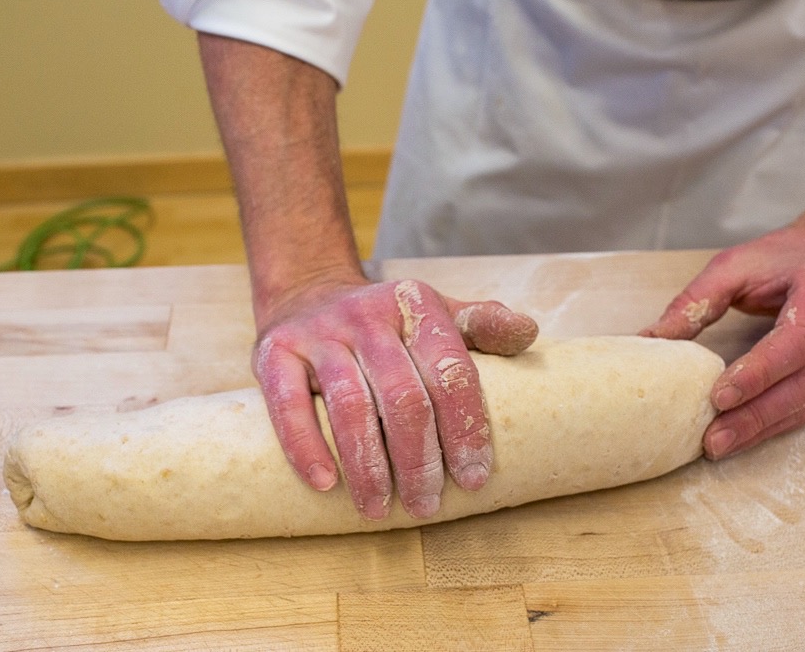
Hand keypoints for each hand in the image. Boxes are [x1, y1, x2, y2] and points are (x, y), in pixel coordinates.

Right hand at [252, 278, 537, 519]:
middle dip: (419, 459)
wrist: (308, 294)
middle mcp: (368, 315)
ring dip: (368, 466)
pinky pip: (288, 404)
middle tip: (426, 505)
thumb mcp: (437, 314)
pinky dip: (306, 446)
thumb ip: (483, 326)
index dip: (465, 428)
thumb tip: (529, 333)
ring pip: (350, 406)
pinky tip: (325, 484)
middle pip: (403, 397)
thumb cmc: (387, 324)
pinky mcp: (274, 351)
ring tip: (379, 509)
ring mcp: (319, 333)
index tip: (474, 478)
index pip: (450, 370)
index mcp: (416, 305)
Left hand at [641, 227, 804, 458]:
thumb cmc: (779, 260)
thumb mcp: (732, 266)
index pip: (797, 340)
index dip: (759, 372)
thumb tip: (649, 340)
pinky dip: (778, 424)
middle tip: (714, 437)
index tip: (719, 396)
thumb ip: (694, 303)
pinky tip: (745, 435)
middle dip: (756, 413)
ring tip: (720, 444)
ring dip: (764, 427)